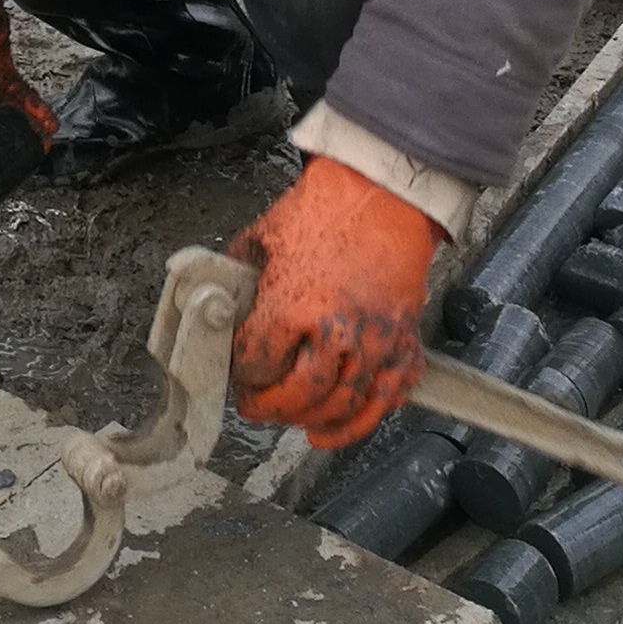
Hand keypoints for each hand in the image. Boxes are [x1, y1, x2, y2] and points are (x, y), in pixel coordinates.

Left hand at [225, 155, 439, 449]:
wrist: (380, 195)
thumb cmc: (320, 212)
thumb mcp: (261, 240)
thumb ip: (238, 280)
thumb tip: (217, 303)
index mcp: (293, 305)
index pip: (257, 363)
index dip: (242, 374)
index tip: (237, 374)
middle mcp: (337, 331)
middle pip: (300, 396)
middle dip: (270, 408)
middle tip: (254, 407)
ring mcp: (376, 341)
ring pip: (343, 405)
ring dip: (312, 421)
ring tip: (292, 421)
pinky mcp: (404, 342)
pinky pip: (388, 398)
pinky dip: (362, 422)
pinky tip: (337, 428)